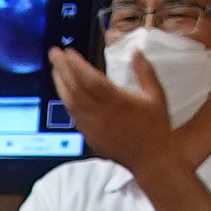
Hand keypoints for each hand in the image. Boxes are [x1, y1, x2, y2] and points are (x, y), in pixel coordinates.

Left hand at [47, 43, 190, 175]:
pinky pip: (74, 116)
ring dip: (61, 85)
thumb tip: (136, 52)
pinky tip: (66, 91)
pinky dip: (68, 101)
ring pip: (70, 104)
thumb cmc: (155, 126)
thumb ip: (145, 72)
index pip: (91, 80)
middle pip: (75, 89)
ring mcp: (93, 128)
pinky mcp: (90, 137)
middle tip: (54, 54)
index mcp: (118, 102)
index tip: (68, 52)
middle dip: (62, 69)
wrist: (152, 158)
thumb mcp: (156, 95)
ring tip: (56, 70)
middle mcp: (102, 115)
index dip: (77, 65)